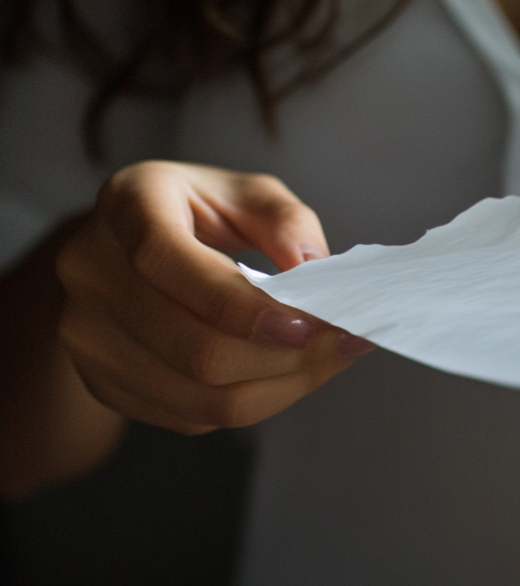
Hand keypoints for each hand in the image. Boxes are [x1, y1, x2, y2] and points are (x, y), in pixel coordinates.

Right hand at [56, 161, 373, 434]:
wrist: (130, 251)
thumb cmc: (200, 216)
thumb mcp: (248, 194)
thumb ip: (286, 222)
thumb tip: (316, 271)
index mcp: (127, 205)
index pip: (168, 263)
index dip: (241, 305)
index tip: (305, 324)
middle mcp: (90, 270)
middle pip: (193, 348)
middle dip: (283, 358)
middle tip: (340, 344)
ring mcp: (86, 333)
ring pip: (198, 398)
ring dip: (279, 388)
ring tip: (324, 362)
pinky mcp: (101, 382)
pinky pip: (190, 418)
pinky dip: (253, 403)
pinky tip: (284, 376)